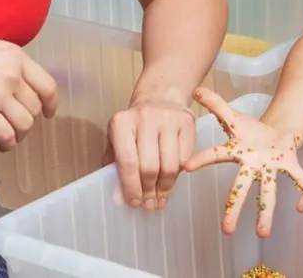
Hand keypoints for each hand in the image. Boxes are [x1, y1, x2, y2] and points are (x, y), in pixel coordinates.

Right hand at [0, 32, 57, 151]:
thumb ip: (9, 64)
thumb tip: (25, 87)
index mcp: (15, 56)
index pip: (47, 85)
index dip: (51, 104)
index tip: (49, 113)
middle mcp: (11, 73)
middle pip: (35, 108)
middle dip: (29, 121)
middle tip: (17, 127)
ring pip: (25, 124)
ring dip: (19, 135)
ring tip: (9, 137)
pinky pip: (7, 134)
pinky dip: (7, 143)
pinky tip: (1, 144)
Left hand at [102, 89, 195, 210]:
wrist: (160, 97)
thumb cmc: (135, 126)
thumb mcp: (117, 139)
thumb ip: (115, 166)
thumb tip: (118, 197)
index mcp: (122, 122)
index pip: (127, 162)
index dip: (131, 187)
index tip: (134, 203)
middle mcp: (145, 118)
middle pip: (149, 167)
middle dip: (148, 191)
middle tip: (148, 204)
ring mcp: (168, 119)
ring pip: (169, 166)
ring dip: (164, 187)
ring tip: (160, 198)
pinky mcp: (187, 122)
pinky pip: (184, 159)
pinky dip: (178, 175)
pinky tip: (170, 180)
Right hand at [183, 87, 302, 236]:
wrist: (273, 132)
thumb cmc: (249, 129)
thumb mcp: (232, 115)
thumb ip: (215, 103)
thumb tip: (195, 89)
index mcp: (236, 152)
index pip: (215, 154)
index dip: (201, 159)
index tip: (186, 167)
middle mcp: (251, 166)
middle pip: (241, 187)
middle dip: (234, 208)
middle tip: (226, 229)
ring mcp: (270, 169)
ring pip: (268, 192)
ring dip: (266, 213)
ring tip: (263, 233)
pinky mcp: (289, 165)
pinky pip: (299, 178)